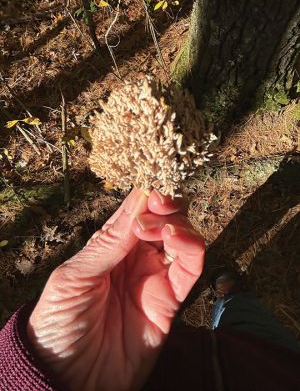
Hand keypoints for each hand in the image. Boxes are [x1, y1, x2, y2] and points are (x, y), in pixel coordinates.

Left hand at [27, 188, 204, 390]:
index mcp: (111, 246)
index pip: (134, 210)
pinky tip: (177, 240)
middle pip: (163, 219)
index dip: (145, 194)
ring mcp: (156, 277)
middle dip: (165, 205)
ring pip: (182, 238)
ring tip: (163, 229)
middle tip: (157, 206)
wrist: (70, 378)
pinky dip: (191, 248)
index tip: (152, 184)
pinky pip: (191, 268)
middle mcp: (136, 257)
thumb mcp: (75, 277)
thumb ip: (108, 243)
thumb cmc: (60, 322)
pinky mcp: (172, 300)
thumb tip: (137, 201)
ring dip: (179, 224)